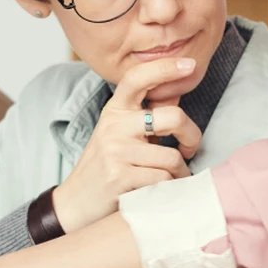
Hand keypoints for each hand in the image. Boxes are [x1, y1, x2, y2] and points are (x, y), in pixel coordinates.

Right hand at [52, 56, 202, 231]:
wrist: (76, 203)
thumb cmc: (106, 167)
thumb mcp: (120, 135)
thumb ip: (147, 115)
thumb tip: (176, 91)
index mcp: (115, 111)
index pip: (137, 78)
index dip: (165, 67)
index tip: (189, 64)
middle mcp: (114, 126)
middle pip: (173, 117)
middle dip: (192, 136)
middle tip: (190, 148)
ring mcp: (115, 151)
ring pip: (172, 157)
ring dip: (180, 172)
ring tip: (172, 177)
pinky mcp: (119, 176)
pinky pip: (163, 179)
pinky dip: (170, 188)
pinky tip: (161, 190)